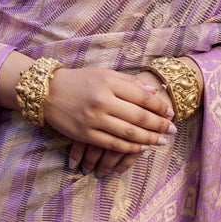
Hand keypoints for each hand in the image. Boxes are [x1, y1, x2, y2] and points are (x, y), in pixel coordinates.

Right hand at [44, 67, 175, 154]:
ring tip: (161, 142)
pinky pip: (113, 144)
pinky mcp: (85, 134)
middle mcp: (102, 100)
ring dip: (149, 139)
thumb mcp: (103, 73)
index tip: (170, 113)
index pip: (142, 96)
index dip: (159, 106)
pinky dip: (130, 148)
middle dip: (159, 125)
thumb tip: (153, 90)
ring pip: (128, 133)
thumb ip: (128, 81)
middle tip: (172, 130)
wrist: (48, 92)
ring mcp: (93, 118)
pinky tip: (141, 148)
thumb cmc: (79, 80)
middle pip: (138, 117)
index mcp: (109, 82)